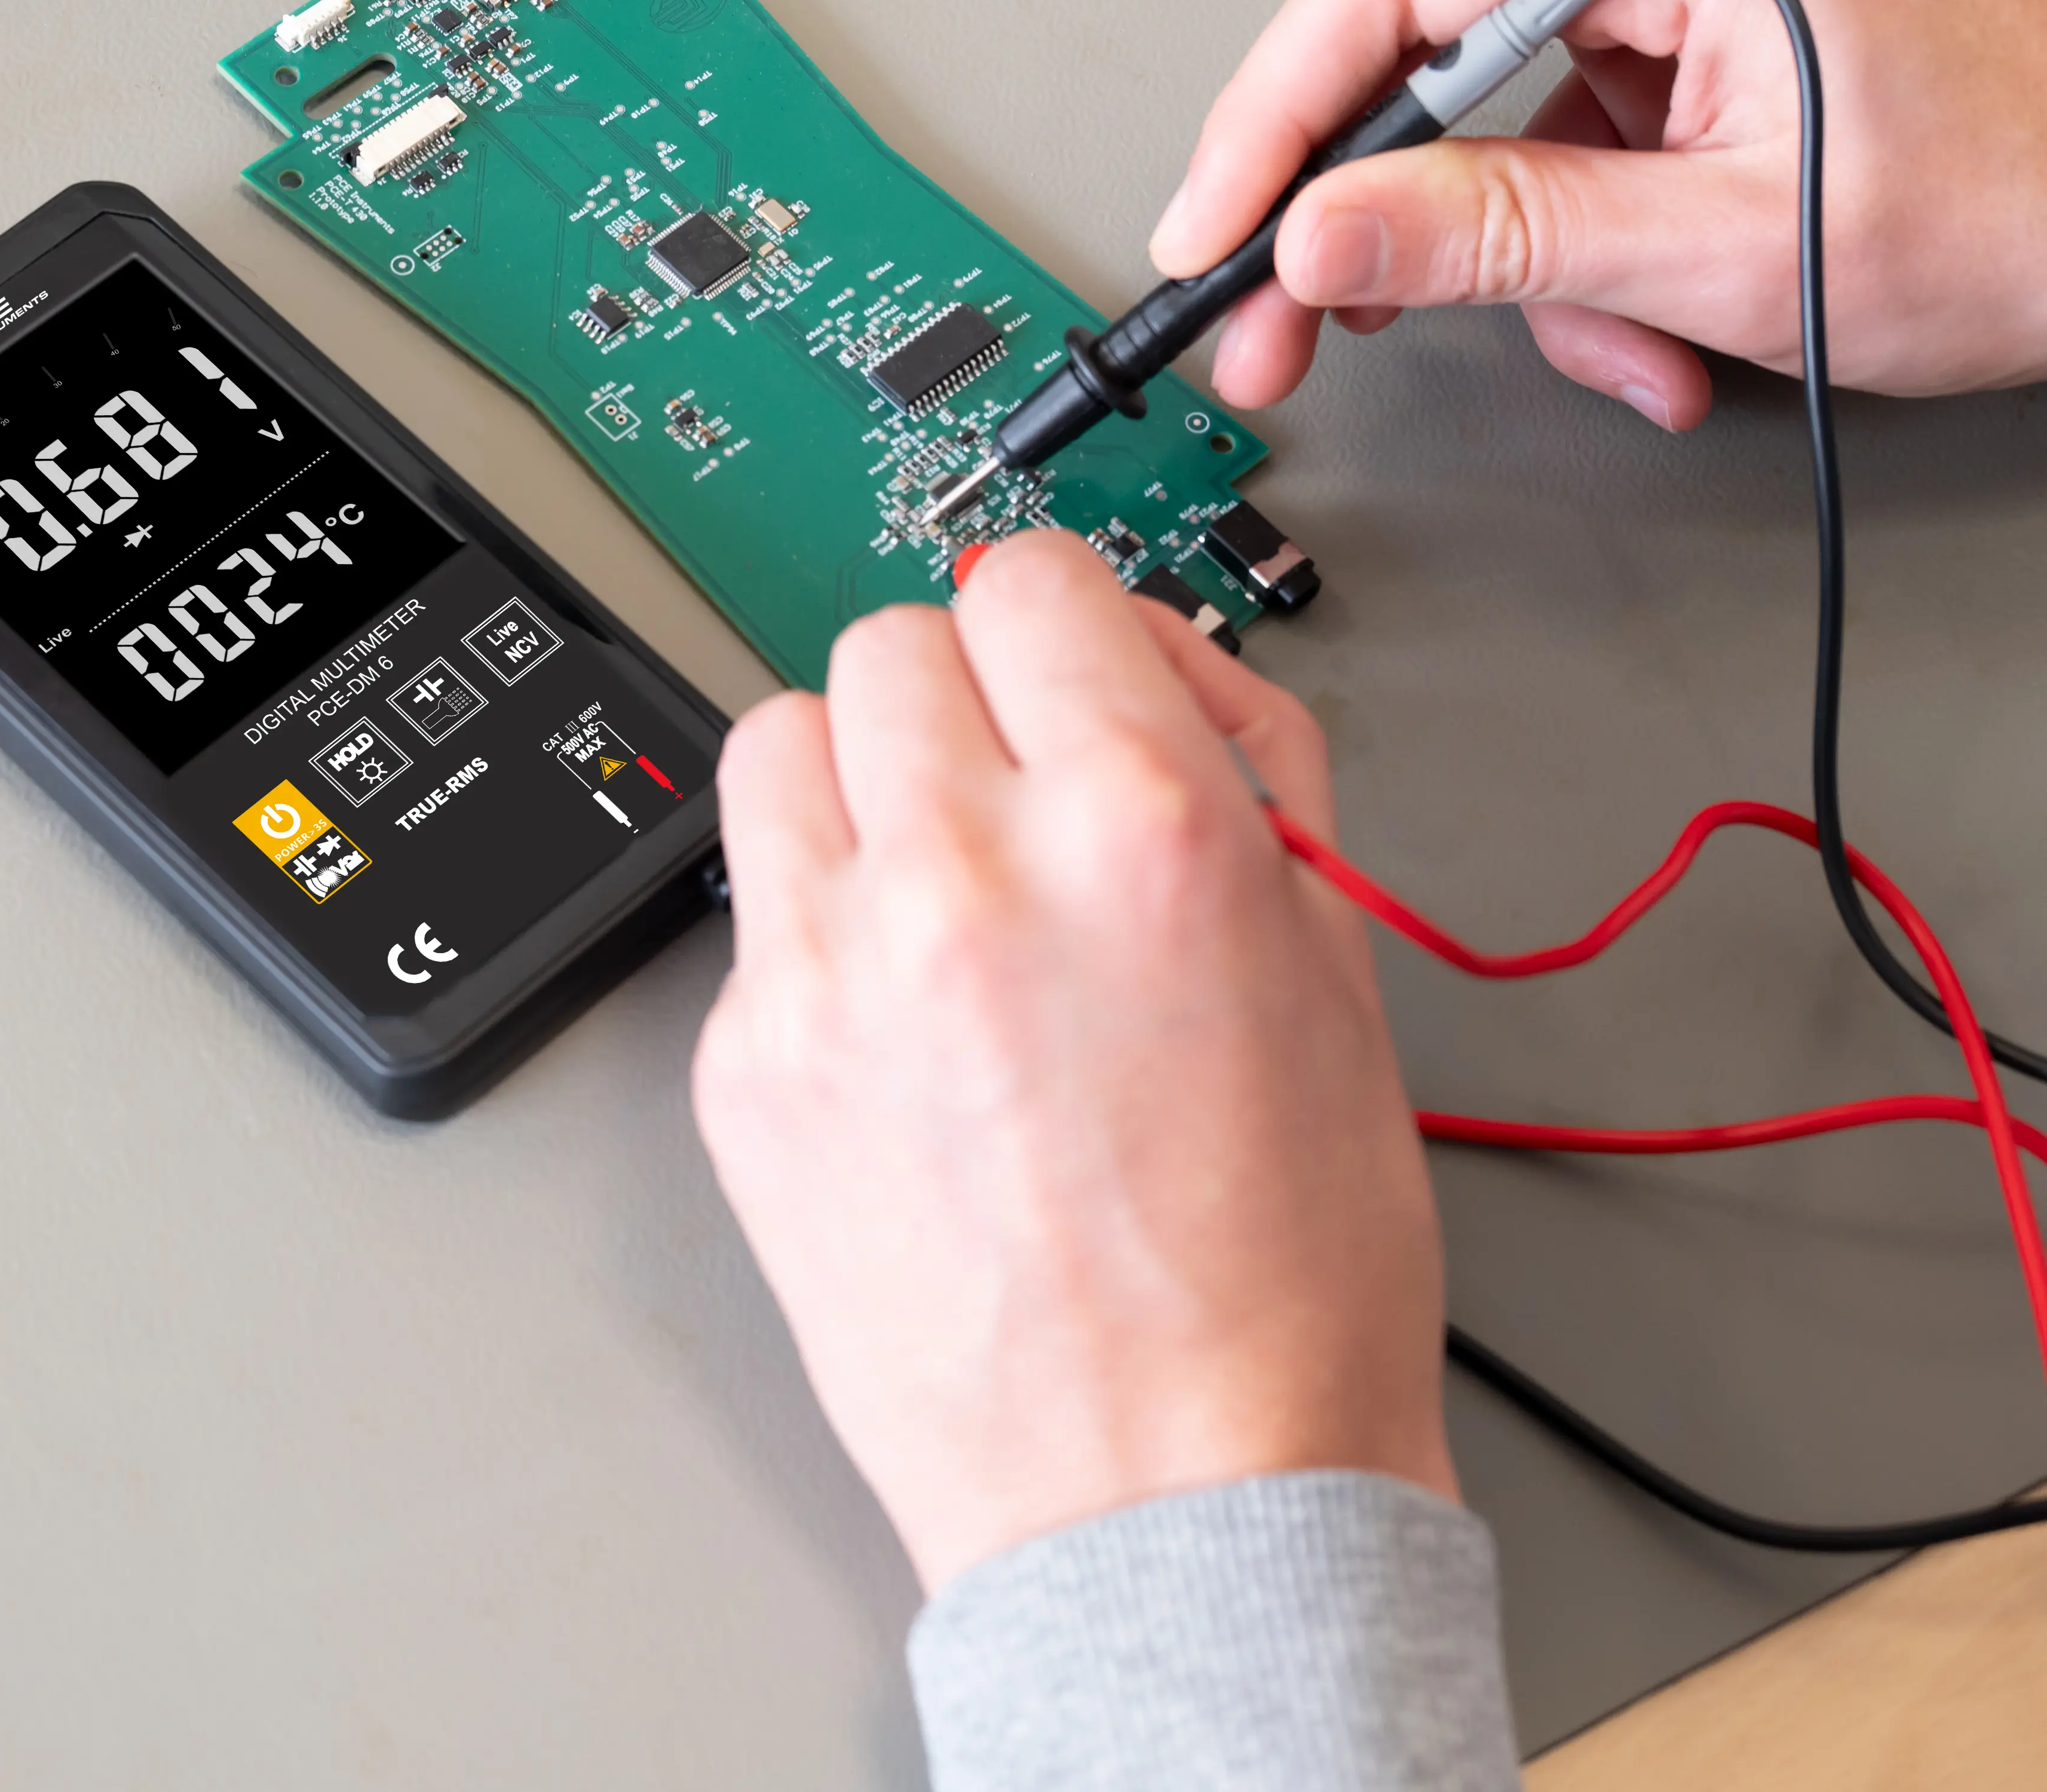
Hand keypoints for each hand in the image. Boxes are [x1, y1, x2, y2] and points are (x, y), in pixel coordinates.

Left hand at [692, 532, 1449, 1593]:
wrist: (1172, 1507)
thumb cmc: (1281, 1276)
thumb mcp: (1337, 966)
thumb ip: (1243, 762)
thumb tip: (1152, 654)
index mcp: (1135, 829)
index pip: (1034, 578)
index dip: (1067, 620)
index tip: (1070, 668)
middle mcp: (964, 875)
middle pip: (894, 640)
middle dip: (970, 697)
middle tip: (1019, 791)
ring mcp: (829, 974)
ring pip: (783, 737)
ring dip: (862, 778)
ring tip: (937, 876)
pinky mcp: (747, 1070)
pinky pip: (755, 905)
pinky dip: (821, 920)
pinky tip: (903, 1017)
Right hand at [1150, 0, 2046, 428]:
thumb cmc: (2023, 201)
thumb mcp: (1724, 247)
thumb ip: (1497, 237)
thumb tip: (1317, 236)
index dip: (1269, 120)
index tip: (1212, 236)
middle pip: (1420, 36)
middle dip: (1371, 212)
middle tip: (1295, 326)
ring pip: (1492, 107)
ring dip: (1519, 255)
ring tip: (1617, 345)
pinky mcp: (1702, 4)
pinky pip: (1567, 121)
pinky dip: (1582, 235)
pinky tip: (1651, 309)